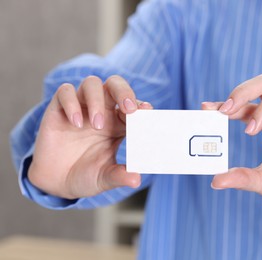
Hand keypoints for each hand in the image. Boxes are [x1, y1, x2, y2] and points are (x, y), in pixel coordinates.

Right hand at [29, 75, 151, 198]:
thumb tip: (137, 180)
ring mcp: (80, 107)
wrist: (56, 182)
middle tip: (129, 109)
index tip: (147, 113)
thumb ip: (119, 176)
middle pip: (115, 84)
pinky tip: (76, 124)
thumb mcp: (104, 178)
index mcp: (118, 123)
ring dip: (98, 100)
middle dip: (124, 92)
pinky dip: (72, 103)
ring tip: (98, 125)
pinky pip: (65, 92)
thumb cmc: (86, 175)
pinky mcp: (58, 109)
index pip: (132, 106)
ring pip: (92, 83)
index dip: (140, 107)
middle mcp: (102, 111)